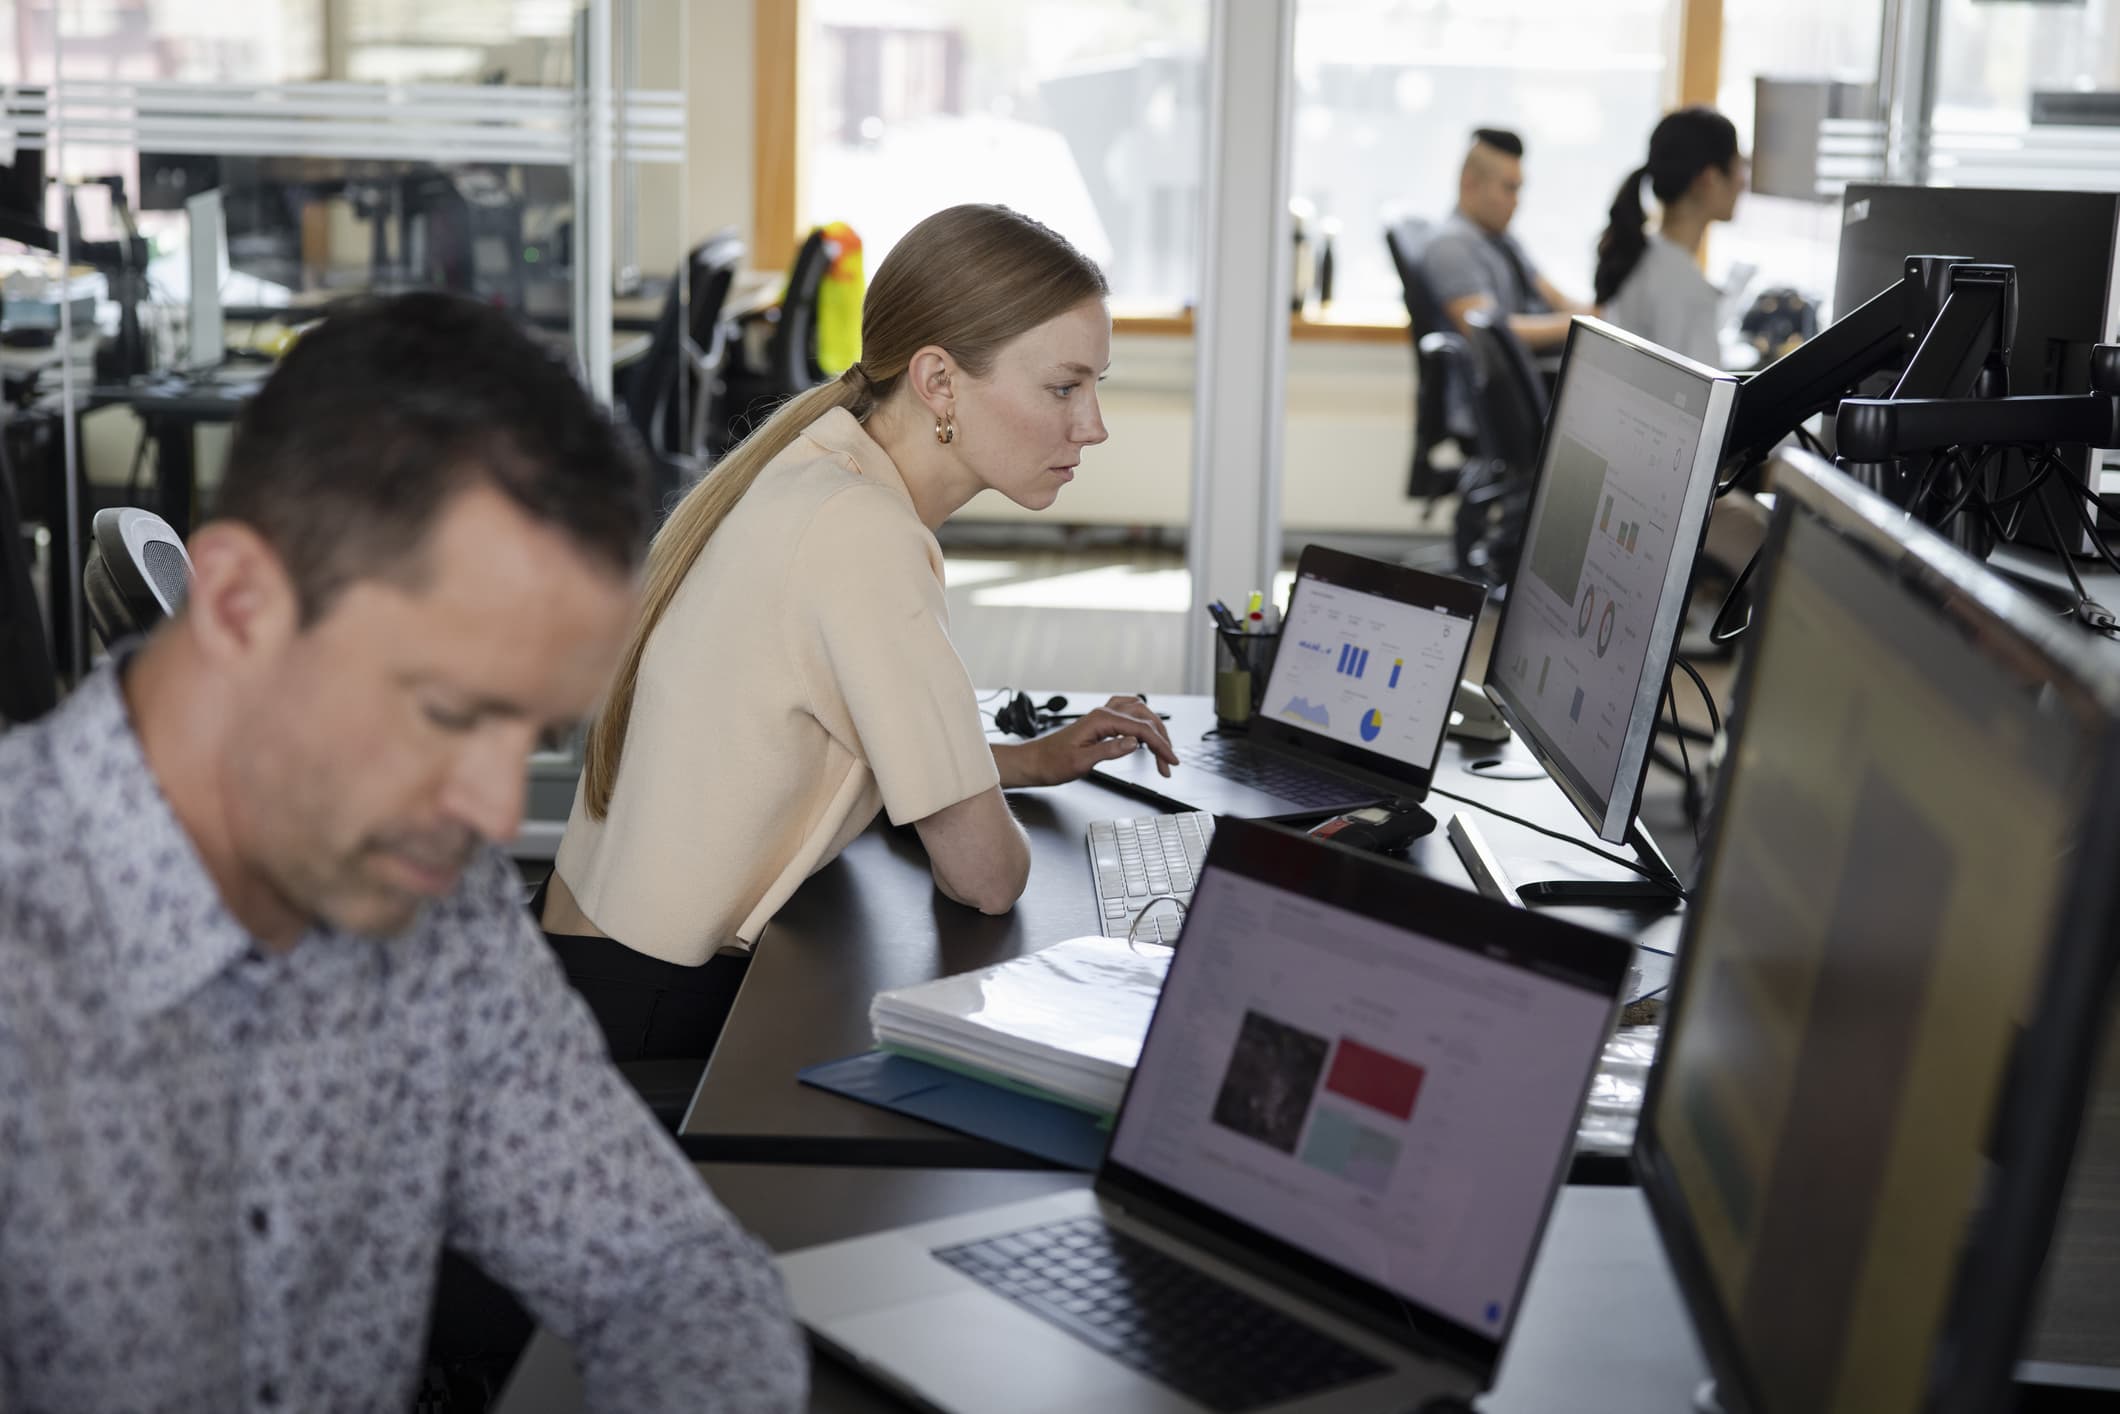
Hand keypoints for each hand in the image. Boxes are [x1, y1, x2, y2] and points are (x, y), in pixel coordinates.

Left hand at [1019, 696, 1178, 785]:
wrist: (1034, 762)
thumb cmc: (1052, 763)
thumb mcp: (1081, 762)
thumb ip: (1109, 750)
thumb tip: (1134, 743)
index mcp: (1100, 720)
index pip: (1141, 730)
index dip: (1161, 746)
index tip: (1171, 761)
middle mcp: (1103, 713)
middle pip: (1145, 719)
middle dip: (1162, 739)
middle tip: (1169, 762)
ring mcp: (1101, 717)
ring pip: (1139, 713)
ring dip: (1154, 730)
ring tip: (1162, 751)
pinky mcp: (1099, 724)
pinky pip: (1128, 715)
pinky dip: (1142, 724)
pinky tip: (1146, 736)